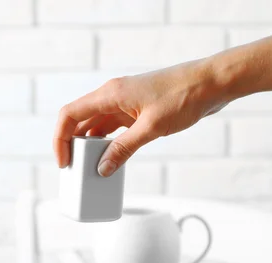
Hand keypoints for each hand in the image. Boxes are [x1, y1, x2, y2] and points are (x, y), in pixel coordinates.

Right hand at [53, 59, 235, 176]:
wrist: (211, 83)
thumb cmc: (183, 98)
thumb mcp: (151, 128)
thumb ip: (123, 149)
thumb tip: (102, 169)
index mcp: (110, 94)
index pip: (70, 114)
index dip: (60, 139)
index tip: (64, 162)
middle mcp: (113, 95)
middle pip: (80, 120)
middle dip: (74, 145)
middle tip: (75, 170)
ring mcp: (125, 102)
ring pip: (97, 125)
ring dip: (91, 146)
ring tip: (90, 168)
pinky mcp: (137, 109)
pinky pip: (113, 127)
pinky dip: (108, 142)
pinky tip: (110, 158)